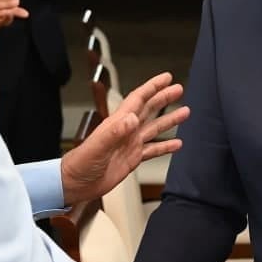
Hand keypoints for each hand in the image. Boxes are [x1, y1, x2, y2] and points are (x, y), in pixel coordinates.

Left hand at [59, 72, 188, 203]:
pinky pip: (153, 150)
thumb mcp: (97, 146)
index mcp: (118, 122)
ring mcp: (130, 144)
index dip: (152, 87)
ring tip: (185, 113)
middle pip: (148, 109)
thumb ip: (115, 131)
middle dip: (163, 98)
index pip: (138, 99)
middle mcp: (126, 130)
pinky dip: (165, 146)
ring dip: (169, 120)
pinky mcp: (132, 159)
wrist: (76, 183)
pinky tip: (176, 144)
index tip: (166, 78)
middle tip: (179, 89)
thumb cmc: (81, 163)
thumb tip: (132, 118)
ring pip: (154, 128)